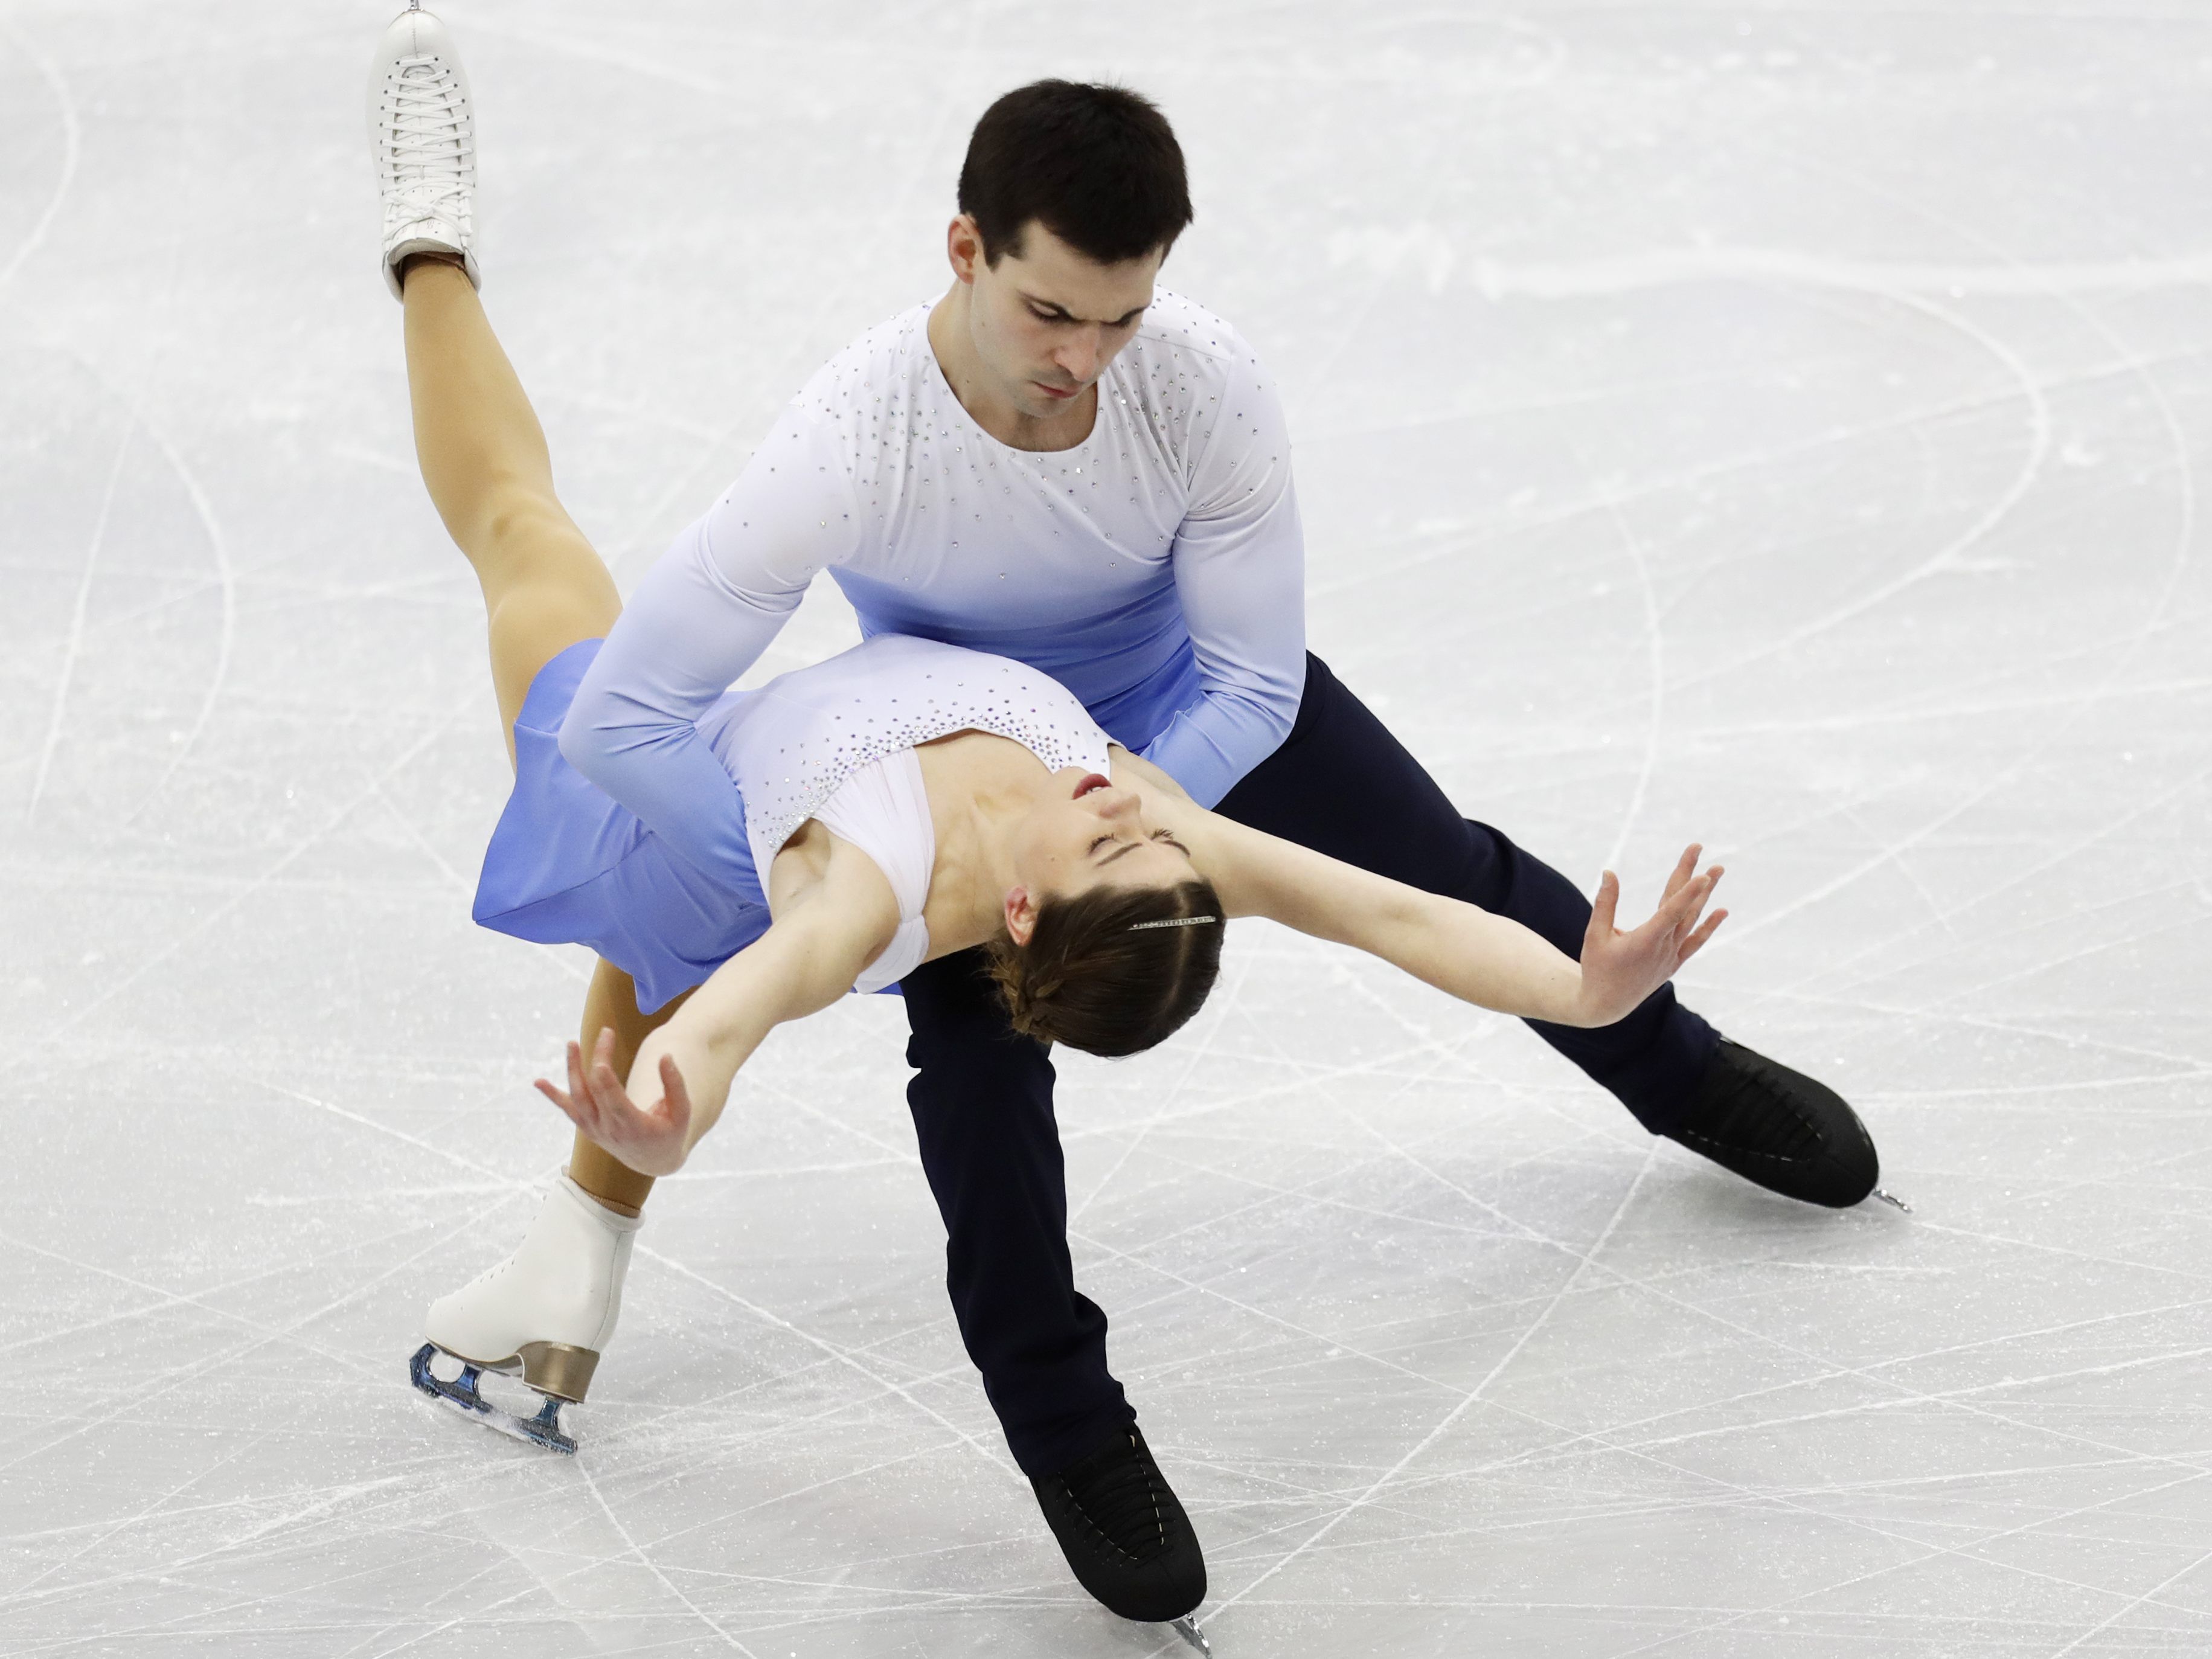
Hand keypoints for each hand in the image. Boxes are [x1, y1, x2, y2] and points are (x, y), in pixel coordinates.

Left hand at [533, 1026, 694, 1176]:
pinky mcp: (588, 1127)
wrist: (653, 1160)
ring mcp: (595, 1129)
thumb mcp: (682, 1112)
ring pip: (577, 1098)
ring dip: (573, 1070)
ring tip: (572, 1043)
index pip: (614, 1101)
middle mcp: (610, 1129)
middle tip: (606, 1032)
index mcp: (634, 1126)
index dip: (606, 1081)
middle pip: (596, 1090)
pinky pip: (568, 1109)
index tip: (601, 1060)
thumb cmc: (670, 1132)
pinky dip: (553, 1095)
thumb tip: (665, 1056)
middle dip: (599, 1058)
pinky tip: (538, 1081)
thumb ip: (675, 1084)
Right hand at [1574, 844, 1727, 1027]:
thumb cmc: (1597, 968)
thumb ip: (1605, 904)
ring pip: (1693, 920)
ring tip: (1718, 870)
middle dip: (1692, 876)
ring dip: (1705, 895)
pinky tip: (1722, 911)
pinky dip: (1708, 927)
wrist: (1606, 1005)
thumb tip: (1609, 872)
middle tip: (1699, 848)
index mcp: (1645, 941)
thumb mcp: (1595, 935)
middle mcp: (1664, 947)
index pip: (1671, 912)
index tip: (1702, 874)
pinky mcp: (1673, 963)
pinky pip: (1695, 941)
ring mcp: (1671, 956)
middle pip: (1683, 907)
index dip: (1687, 893)